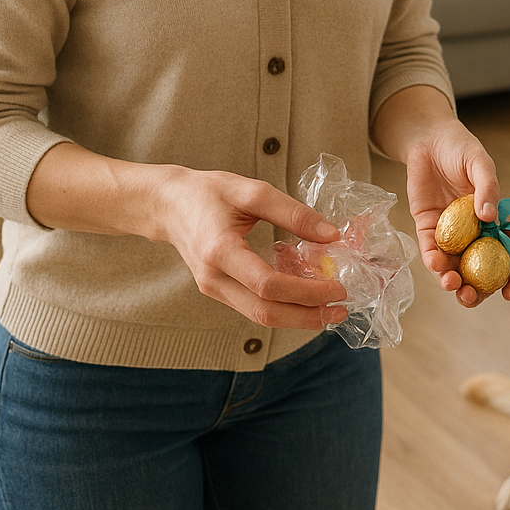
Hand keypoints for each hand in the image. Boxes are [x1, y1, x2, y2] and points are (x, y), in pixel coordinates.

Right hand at [153, 166, 351, 328]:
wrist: (168, 204)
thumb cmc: (207, 192)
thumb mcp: (252, 191)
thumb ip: (293, 213)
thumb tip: (331, 235)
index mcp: (220, 251)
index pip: (268, 285)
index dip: (306, 292)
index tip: (337, 287)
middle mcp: (214, 278)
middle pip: (265, 312)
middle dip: (307, 315)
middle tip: (341, 308)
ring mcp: (213, 288)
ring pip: (259, 316)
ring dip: (298, 317)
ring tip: (330, 309)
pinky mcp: (218, 290)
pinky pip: (253, 307)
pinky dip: (283, 307)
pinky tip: (306, 298)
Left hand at [405, 123, 509, 307]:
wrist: (427, 139)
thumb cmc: (461, 148)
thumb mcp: (480, 164)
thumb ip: (487, 188)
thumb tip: (490, 216)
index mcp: (496, 221)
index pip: (509, 254)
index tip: (509, 293)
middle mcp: (475, 232)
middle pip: (480, 270)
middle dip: (478, 290)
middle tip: (472, 298)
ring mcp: (451, 233)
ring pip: (454, 267)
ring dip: (453, 282)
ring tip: (452, 285)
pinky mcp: (427, 228)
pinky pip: (431, 250)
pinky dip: (433, 261)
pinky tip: (435, 263)